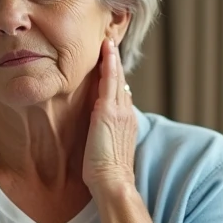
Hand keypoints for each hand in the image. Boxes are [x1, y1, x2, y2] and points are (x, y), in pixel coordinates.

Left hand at [82, 38, 137, 194]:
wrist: (113, 183)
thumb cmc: (106, 175)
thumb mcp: (106, 150)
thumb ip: (102, 136)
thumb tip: (95, 130)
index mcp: (126, 122)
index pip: (121, 93)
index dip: (116, 76)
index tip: (111, 63)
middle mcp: (126, 113)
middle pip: (122, 81)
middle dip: (116, 61)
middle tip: (110, 41)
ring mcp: (119, 110)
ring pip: (117, 77)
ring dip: (113, 57)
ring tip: (108, 39)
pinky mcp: (108, 111)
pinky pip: (110, 81)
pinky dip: (109, 63)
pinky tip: (106, 49)